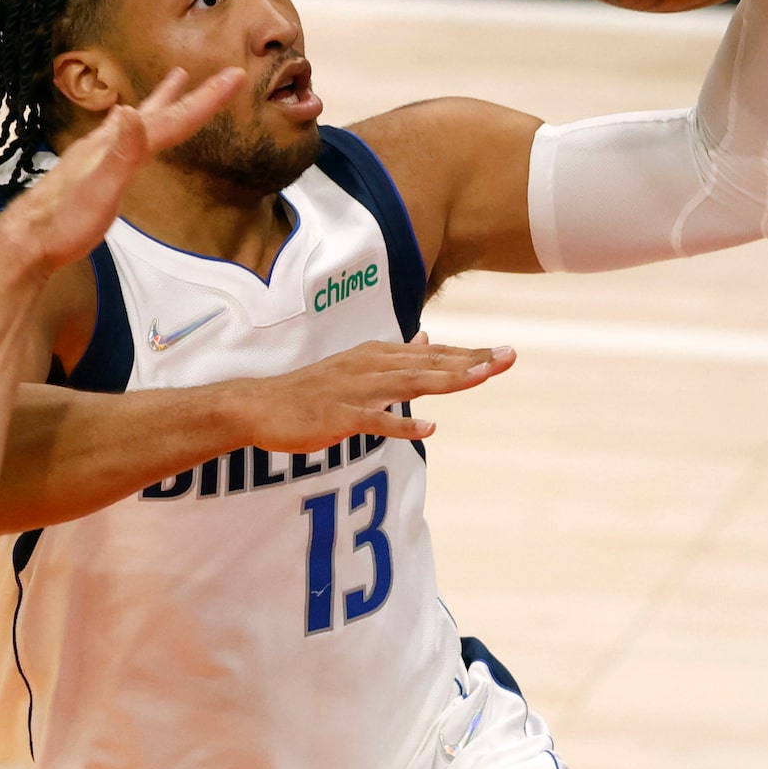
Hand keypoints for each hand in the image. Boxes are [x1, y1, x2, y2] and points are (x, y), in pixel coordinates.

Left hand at [0, 66, 248, 274]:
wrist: (26, 241)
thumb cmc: (63, 224)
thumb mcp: (97, 192)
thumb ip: (120, 155)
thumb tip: (132, 111)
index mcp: (118, 147)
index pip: (170, 120)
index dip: (204, 99)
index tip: (235, 76)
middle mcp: (108, 143)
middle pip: (158, 114)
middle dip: (191, 95)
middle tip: (221, 74)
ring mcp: (98, 155)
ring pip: (139, 119)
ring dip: (162, 100)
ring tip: (176, 79)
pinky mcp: (91, 169)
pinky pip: (124, 136)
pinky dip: (139, 123)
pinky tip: (132, 125)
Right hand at [241, 334, 513, 448]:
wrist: (259, 405)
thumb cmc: (311, 390)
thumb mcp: (357, 366)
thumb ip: (396, 357)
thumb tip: (427, 339)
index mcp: (377, 357)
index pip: (432, 354)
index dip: (469, 354)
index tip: (505, 353)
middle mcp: (371, 368)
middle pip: (429, 364)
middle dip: (470, 361)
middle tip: (508, 357)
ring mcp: (355, 392)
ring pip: (408, 385)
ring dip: (445, 381)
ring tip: (480, 378)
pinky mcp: (339, 417)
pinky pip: (375, 422)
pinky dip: (401, 424)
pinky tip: (429, 428)